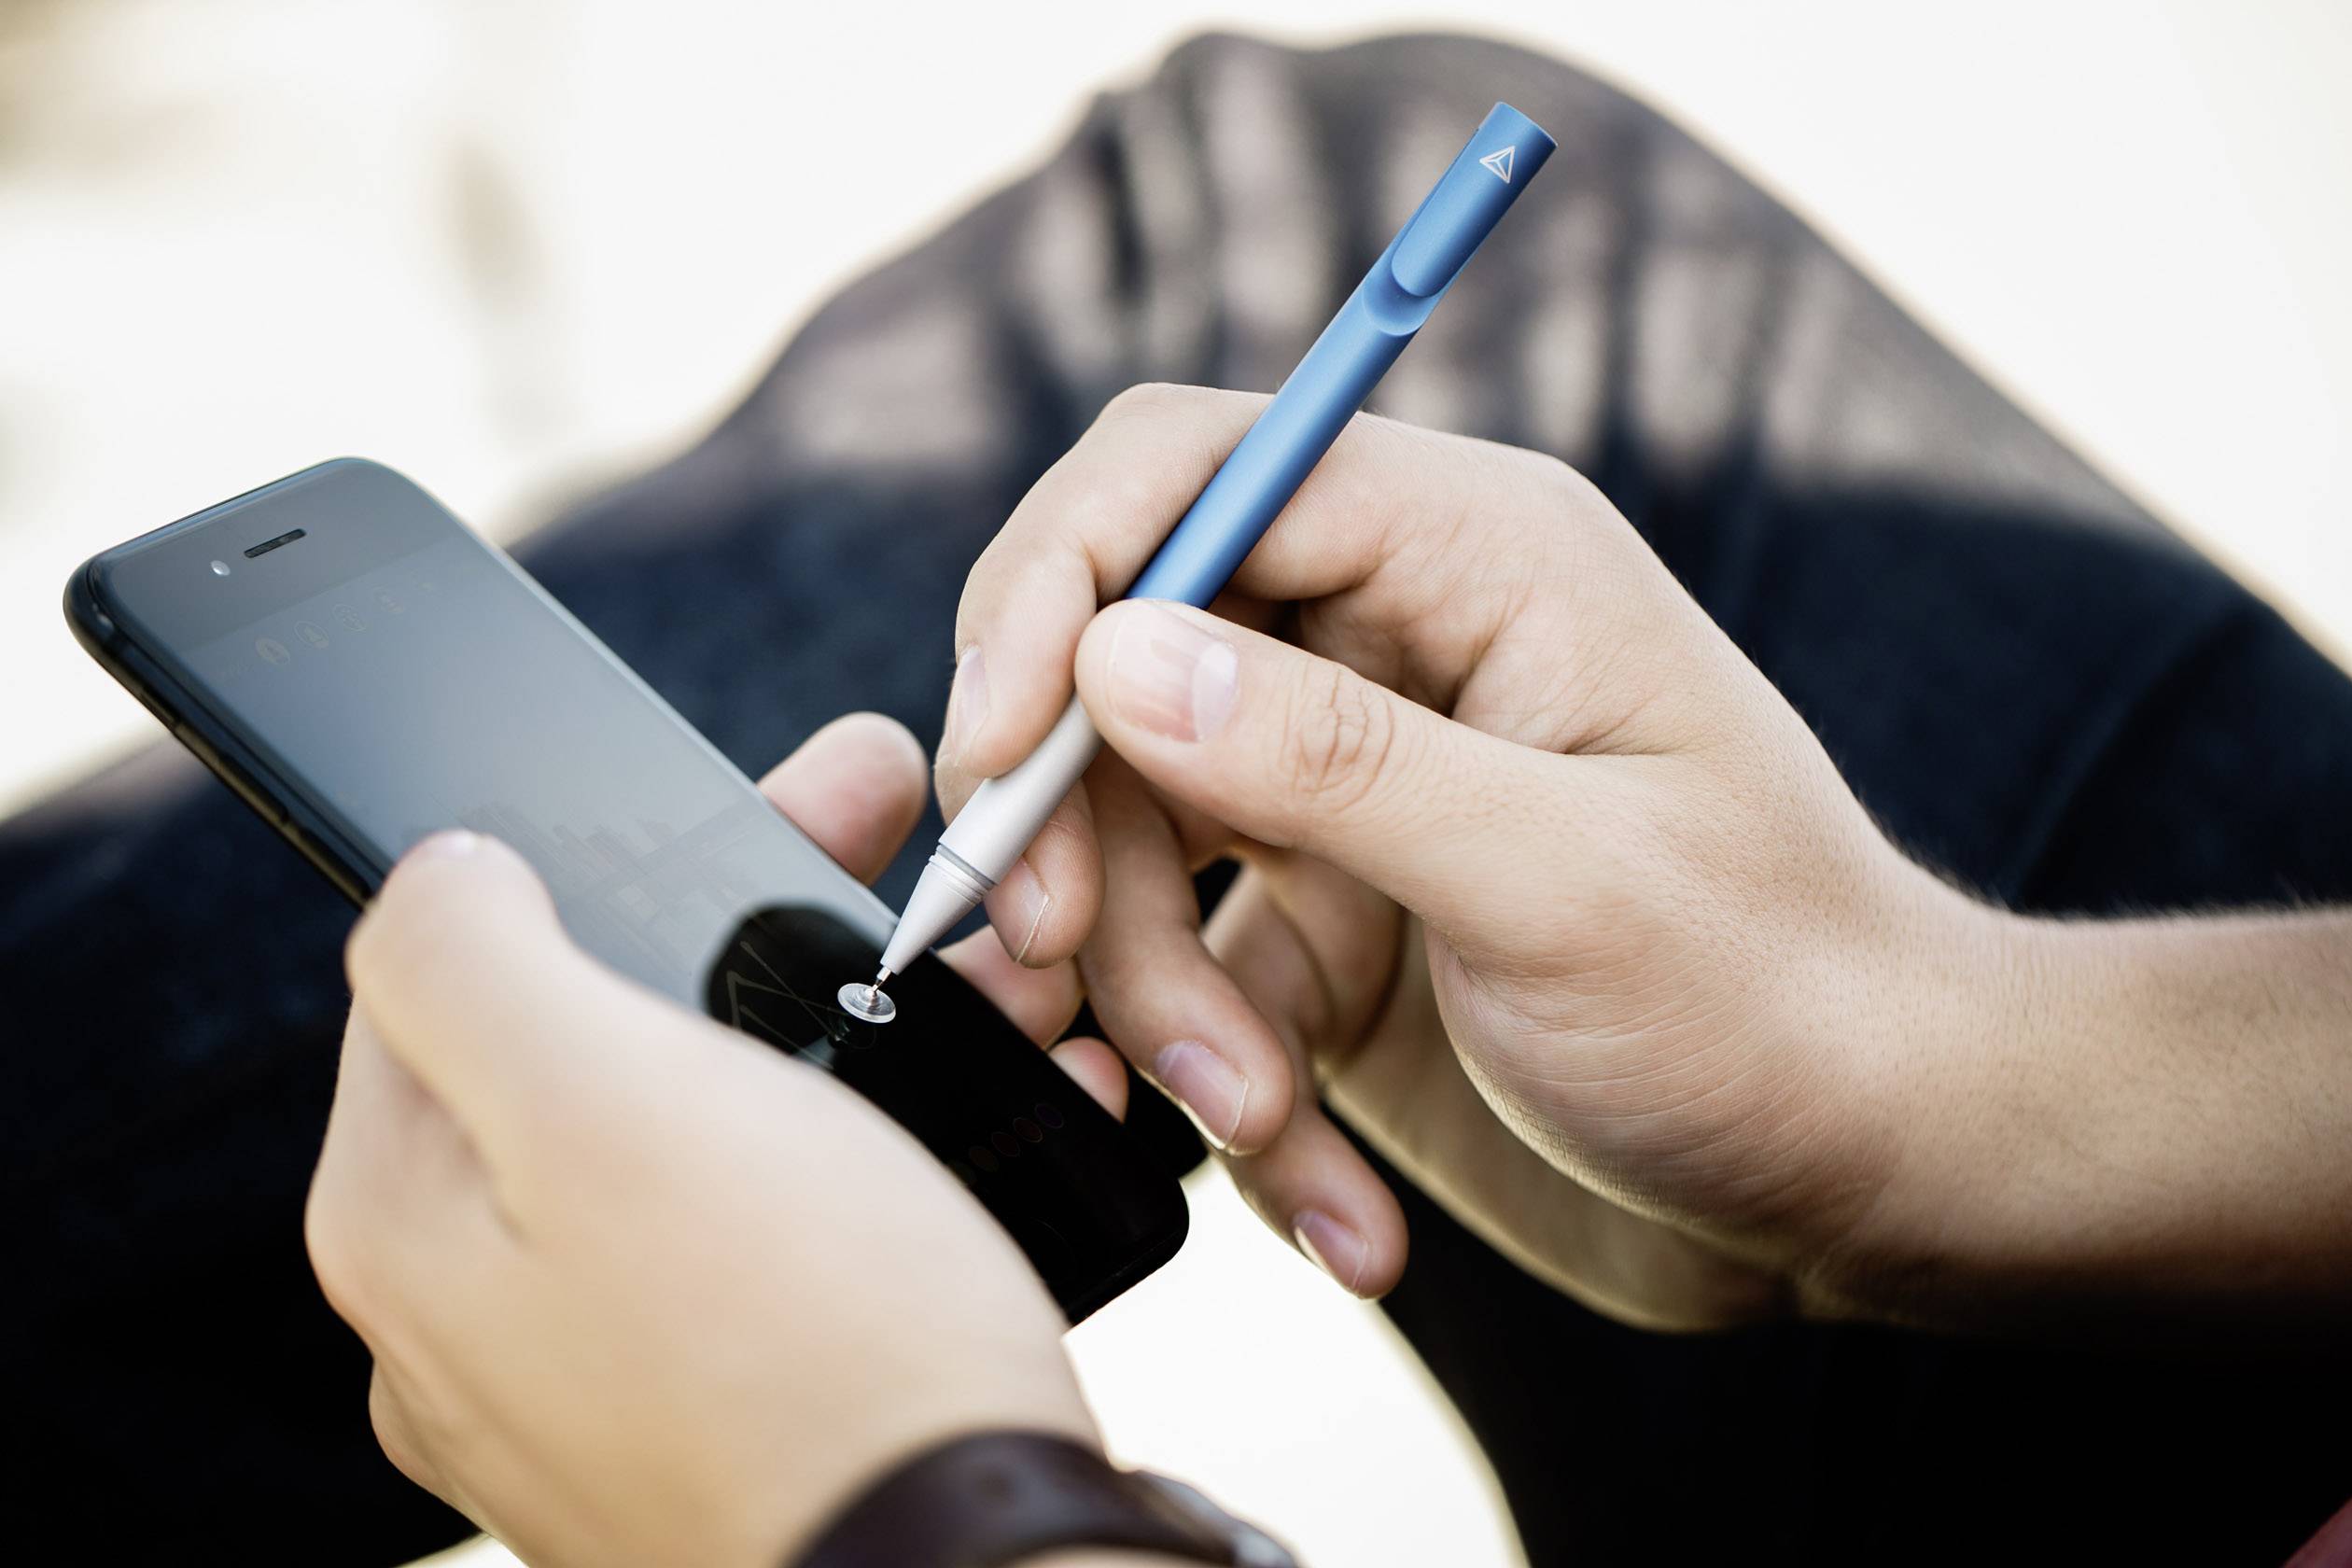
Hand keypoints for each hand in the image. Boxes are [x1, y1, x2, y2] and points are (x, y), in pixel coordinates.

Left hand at [304, 715, 1129, 1567]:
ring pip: (713, 1137)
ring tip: (990, 991)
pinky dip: (880, 1161)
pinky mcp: (729, 1422)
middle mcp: (480, 1315)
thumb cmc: (804, 1344)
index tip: (762, 798)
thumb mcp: (599, 1094)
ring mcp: (604, 1381)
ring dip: (845, 1036)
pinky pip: (787, 1242)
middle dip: (759, 935)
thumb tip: (439, 871)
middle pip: (604, 1046)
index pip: (454, 966)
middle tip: (902, 864)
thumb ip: (469, 953)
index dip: (610, 854)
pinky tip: (973, 1130)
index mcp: (409, 1216)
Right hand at [936, 385, 1983, 1326]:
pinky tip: (1345, 1217)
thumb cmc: (1777, 1003)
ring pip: (1136, 844)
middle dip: (1080, 826)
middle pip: (1124, 667)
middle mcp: (1392, 651)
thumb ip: (1332, 762)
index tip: (998, 748)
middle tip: (1054, 956)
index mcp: (1472, 558)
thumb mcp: (1562, 884)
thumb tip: (1112, 655)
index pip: (1193, 475)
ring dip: (1161, 1002)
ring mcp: (1353, 797)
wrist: (1875, 1176)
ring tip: (1259, 1124)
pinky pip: (1203, 988)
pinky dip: (1236, 1103)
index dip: (1059, 586)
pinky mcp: (1333, 934)